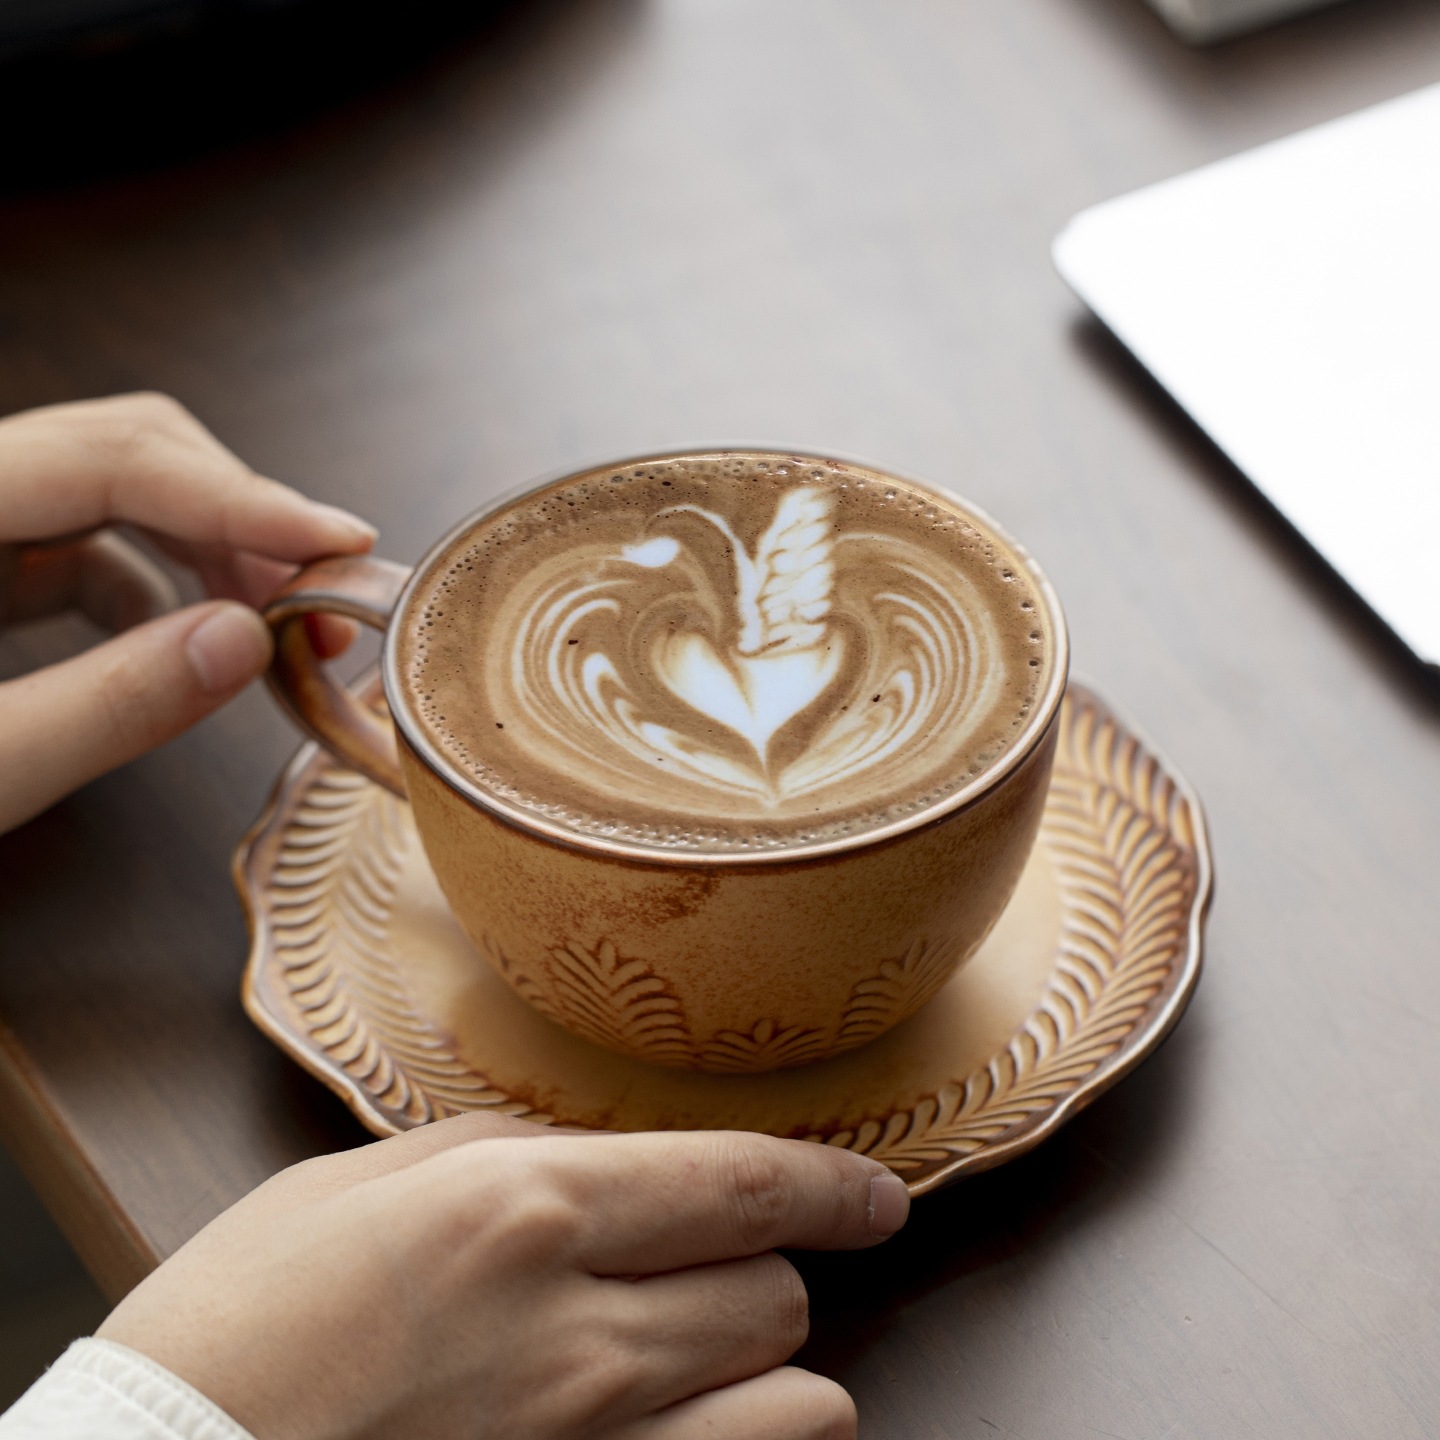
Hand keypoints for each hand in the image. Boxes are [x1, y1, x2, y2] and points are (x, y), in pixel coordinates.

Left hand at [0, 393, 375, 832]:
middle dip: (236, 516)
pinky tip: (192, 643)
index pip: (111, 458)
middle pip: (121, 449)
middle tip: (320, 597)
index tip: (340, 542)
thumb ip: (103, 706)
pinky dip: (154, 583)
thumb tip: (246, 642)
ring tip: (277, 625)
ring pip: (110, 493)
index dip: (242, 498)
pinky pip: (76, 545)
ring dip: (207, 549)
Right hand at [98, 1112, 909, 1439]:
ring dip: (766, 1365)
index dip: (831, 1183)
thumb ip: (500, 1153)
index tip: (875, 1193)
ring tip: (704, 1353)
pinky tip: (691, 1423)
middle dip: (759, 1266)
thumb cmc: (235, 1325)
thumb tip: (593, 1153)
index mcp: (524, 1213)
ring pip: (797, 1398)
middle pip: (772, 1288)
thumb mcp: (359, 1186)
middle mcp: (579, 1334)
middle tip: (702, 1266)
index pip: (742, 1181)